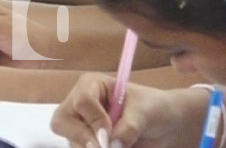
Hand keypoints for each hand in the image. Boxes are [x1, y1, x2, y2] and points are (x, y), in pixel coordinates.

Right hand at [51, 73, 179, 147]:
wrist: (163, 125)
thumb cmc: (153, 108)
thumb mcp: (144, 113)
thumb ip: (128, 127)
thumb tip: (112, 145)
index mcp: (92, 84)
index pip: (82, 100)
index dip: (94, 120)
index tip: (109, 135)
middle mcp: (79, 104)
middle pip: (61, 121)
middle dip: (82, 137)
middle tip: (103, 147)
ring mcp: (80, 125)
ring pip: (71, 142)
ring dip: (92, 147)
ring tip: (119, 145)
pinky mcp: (85, 143)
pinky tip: (115, 147)